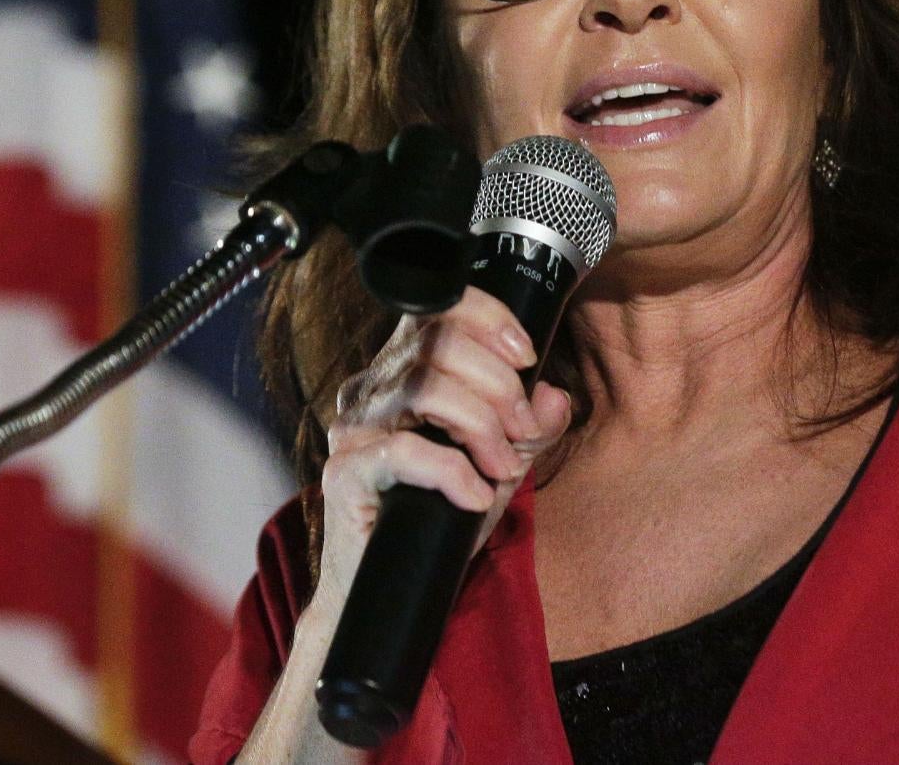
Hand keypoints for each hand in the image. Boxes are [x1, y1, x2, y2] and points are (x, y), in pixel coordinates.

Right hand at [314, 287, 573, 605]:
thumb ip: (530, 429)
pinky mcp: (343, 474)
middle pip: (438, 344)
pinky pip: (403, 453)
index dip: (489, 319)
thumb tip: (555, 396)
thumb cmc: (439, 519)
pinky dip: (452, 472)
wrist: (391, 588)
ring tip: (503, 467)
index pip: (439, 309)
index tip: (528, 356)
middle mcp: (372, 388)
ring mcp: (353, 430)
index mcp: (403, 370)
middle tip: (524, 432)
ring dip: (481, 424)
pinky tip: (475, 496)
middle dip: (499, 384)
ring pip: (423, 388)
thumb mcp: (500, 466)